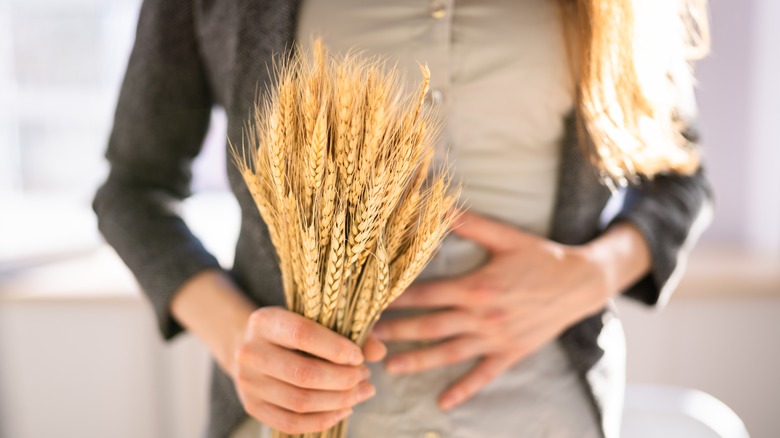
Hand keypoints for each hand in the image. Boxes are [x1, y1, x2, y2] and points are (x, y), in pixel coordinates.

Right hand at [232, 306, 386, 433]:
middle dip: (343, 379)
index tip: (359, 357)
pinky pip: (291, 423)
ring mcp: (247, 383)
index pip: (302, 334)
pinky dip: (323, 420)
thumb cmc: (293, 331)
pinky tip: (344, 409)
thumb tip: (379, 352)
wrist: (253, 347)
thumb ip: (348, 331)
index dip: (336, 348)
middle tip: (365, 376)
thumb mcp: (314, 320)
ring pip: (300, 401)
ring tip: (362, 392)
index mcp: (264, 321)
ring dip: (339, 400)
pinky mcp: (252, 407)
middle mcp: (249, 352)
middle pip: (303, 373)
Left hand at [372, 211, 642, 410]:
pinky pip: (483, 375)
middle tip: (366, 337)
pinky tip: (443, 402)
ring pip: (448, 354)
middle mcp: (482, 316)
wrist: (582, 283)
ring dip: (417, 361)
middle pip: (429, 326)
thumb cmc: (541, 257)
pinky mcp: (510, 353)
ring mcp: (496, 338)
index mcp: (476, 286)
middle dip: (396, 332)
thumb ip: (469, 223)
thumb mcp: (505, 236)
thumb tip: (437, 204)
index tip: (371, 302)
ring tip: (388, 367)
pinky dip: (463, 390)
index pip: (426, 294)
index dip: (396, 299)